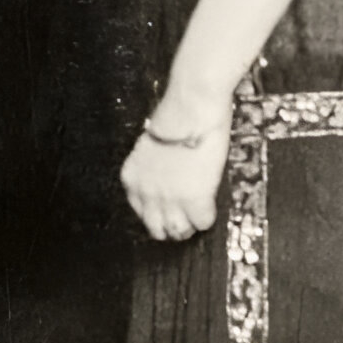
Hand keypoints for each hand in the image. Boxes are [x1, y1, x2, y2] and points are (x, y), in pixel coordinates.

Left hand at [124, 99, 227, 243]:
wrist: (190, 112)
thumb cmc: (174, 118)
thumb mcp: (152, 149)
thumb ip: (154, 170)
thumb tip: (168, 178)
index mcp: (132, 179)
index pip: (140, 212)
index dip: (157, 213)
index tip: (168, 210)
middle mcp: (146, 194)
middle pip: (157, 229)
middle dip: (171, 226)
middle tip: (185, 219)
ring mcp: (169, 200)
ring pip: (179, 231)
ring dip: (189, 225)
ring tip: (197, 216)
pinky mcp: (194, 201)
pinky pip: (202, 222)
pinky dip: (207, 217)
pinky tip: (210, 205)